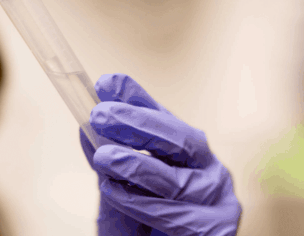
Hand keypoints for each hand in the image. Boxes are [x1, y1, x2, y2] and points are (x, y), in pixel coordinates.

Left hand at [80, 74, 241, 235]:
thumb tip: (86, 128)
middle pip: (179, 140)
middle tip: (100, 115)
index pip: (163, 117)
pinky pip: (179, 217)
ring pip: (177, 180)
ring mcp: (217, 200)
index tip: (106, 84)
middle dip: (137, 124)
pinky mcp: (217, 231)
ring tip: (105, 158)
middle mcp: (207, 170)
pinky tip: (117, 193)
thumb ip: (109, 160)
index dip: (137, 99)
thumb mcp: (119, 192)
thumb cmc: (142, 230)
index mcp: (185, 154)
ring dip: (136, 166)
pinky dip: (144, 205)